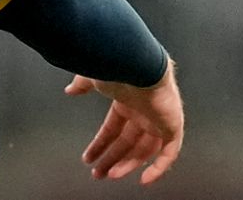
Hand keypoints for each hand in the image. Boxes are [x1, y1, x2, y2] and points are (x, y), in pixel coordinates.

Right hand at [65, 60, 183, 184]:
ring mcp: (158, 120)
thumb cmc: (117, 68)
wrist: (138, 64)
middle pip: (127, 143)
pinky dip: (159, 168)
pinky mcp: (172, 125)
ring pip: (144, 150)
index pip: (112, 129)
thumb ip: (82, 86)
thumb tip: (70, 90)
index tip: (89, 157)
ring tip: (111, 174)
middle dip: (112, 158)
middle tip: (99, 173)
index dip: (100, 144)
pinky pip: (169, 153)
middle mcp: (143, 112)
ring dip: (128, 164)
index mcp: (126, 102)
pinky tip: (145, 179)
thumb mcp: (92, 79)